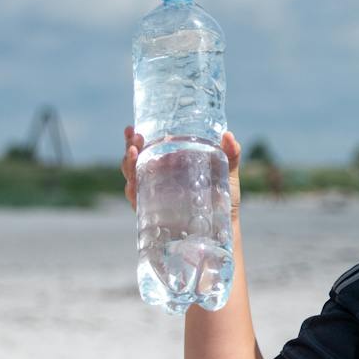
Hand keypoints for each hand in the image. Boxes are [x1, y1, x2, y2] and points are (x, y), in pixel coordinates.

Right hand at [122, 127, 243, 218]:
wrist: (224, 228)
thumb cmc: (224, 198)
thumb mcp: (228, 173)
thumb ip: (230, 154)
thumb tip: (228, 135)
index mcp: (170, 164)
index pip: (148, 147)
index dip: (135, 139)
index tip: (133, 130)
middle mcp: (158, 178)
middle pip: (135, 159)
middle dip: (130, 147)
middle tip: (134, 138)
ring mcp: (154, 195)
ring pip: (132, 177)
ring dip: (128, 165)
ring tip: (133, 153)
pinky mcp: (154, 214)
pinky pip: (137, 202)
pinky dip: (132, 192)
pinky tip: (133, 185)